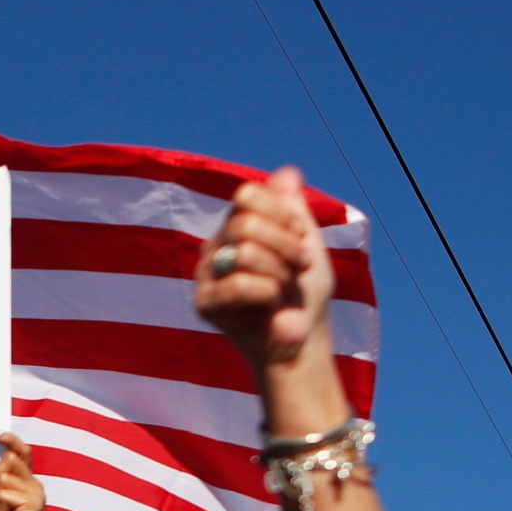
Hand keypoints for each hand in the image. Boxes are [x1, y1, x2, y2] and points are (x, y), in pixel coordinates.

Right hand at [196, 168, 333, 370]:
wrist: (301, 339)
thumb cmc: (304, 294)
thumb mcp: (307, 246)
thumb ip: (295, 211)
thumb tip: (288, 172)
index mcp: (237, 225)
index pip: (247, 194)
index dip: (281, 212)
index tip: (299, 236)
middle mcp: (216, 244)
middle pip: (245, 222)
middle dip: (284, 244)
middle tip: (298, 266)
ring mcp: (206, 272)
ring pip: (243, 251)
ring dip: (279, 271)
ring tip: (286, 287)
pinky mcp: (204, 302)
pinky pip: (239, 284)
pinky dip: (268, 292)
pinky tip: (270, 303)